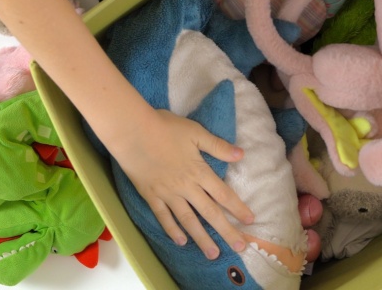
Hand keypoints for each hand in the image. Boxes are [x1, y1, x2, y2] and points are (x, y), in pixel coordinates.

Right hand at [111, 109, 254, 259]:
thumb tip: (241, 155)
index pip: (223, 194)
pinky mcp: (151, 196)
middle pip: (210, 212)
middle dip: (226, 231)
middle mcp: (186, 187)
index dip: (238, 208)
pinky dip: (172, 230)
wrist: (131, 131)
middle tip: (239, 247)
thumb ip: (218, 146)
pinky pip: (163, 217)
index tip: (250, 221)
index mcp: (199, 172)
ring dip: (202, 238)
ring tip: (213, 254)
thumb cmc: (165, 128)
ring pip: (188, 220)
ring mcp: (168, 194)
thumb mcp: (196, 132)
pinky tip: (181, 241)